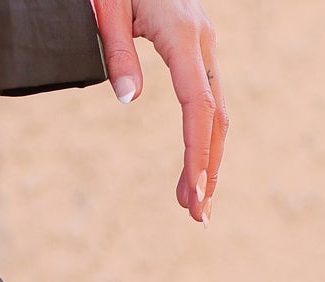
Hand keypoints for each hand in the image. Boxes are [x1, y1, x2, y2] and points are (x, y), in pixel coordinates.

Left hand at [93, 0, 226, 223]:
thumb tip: (129, 100)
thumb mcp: (107, 10)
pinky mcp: (197, 48)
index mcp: (182, 35)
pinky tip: (195, 165)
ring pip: (217, 110)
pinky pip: (208, 99)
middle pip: (216, 116)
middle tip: (198, 217)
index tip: (193, 193)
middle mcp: (203, 41)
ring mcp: (204, 45)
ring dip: (209, 159)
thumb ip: (117, 53)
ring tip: (193, 204)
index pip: (198, 106)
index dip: (197, 152)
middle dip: (209, 168)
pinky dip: (204, 136)